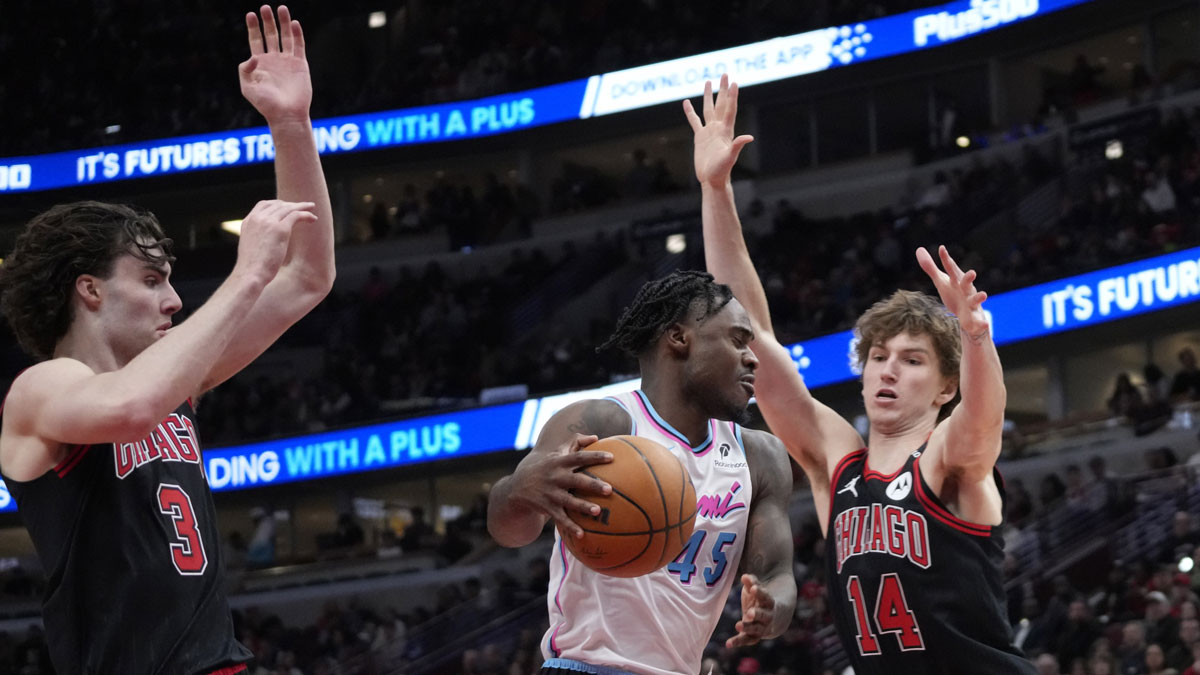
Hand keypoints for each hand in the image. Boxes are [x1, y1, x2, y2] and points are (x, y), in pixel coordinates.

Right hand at [234, 199, 316, 283]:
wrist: (251, 274)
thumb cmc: (253, 267)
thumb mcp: (252, 246)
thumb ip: (259, 237)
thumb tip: (268, 240)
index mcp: (248, 221)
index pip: (263, 205)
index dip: (278, 204)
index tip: (288, 207)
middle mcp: (257, 218)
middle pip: (278, 205)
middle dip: (292, 204)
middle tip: (304, 206)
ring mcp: (268, 222)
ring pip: (288, 208)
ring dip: (302, 207)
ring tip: (312, 208)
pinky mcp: (280, 229)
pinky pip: (296, 215)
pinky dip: (306, 215)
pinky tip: (313, 219)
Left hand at [240, 5, 311, 124]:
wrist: (286, 114)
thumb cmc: (266, 104)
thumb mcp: (247, 87)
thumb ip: (245, 70)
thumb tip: (254, 56)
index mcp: (259, 64)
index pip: (255, 40)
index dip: (253, 27)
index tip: (250, 14)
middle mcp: (274, 60)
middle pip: (270, 35)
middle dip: (267, 21)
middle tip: (265, 8)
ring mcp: (288, 62)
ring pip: (285, 37)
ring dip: (284, 23)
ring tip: (281, 8)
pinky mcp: (300, 65)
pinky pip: (299, 46)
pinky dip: (297, 34)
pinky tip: (294, 23)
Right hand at [510, 435, 612, 538]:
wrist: (518, 486)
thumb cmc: (546, 466)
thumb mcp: (556, 453)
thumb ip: (575, 443)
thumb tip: (596, 437)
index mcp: (559, 462)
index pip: (579, 457)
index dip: (595, 456)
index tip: (612, 457)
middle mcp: (555, 477)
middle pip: (576, 480)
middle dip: (592, 484)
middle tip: (609, 489)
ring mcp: (550, 493)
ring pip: (568, 501)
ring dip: (582, 506)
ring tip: (597, 511)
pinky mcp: (547, 507)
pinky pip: (560, 518)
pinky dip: (570, 526)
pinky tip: (582, 535)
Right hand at [683, 73, 753, 188]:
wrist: (712, 180)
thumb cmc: (722, 171)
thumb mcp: (729, 158)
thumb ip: (737, 146)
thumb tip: (749, 137)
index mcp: (726, 131)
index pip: (730, 109)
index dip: (732, 96)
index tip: (734, 82)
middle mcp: (718, 128)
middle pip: (721, 104)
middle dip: (723, 89)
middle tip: (724, 74)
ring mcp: (709, 131)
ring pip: (708, 109)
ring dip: (708, 96)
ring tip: (708, 82)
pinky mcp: (700, 137)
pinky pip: (694, 121)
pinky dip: (690, 112)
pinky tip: (686, 103)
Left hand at [726, 574, 776, 646]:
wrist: (774, 617)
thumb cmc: (761, 599)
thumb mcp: (757, 589)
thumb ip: (752, 583)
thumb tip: (744, 576)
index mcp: (770, 603)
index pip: (766, 597)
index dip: (760, 592)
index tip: (753, 588)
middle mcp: (768, 617)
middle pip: (764, 616)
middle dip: (757, 614)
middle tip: (750, 613)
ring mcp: (762, 628)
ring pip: (756, 629)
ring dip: (748, 628)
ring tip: (738, 625)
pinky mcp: (754, 636)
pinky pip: (747, 640)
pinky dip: (738, 642)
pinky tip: (728, 644)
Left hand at [917, 245, 988, 338]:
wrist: (967, 315)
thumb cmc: (954, 294)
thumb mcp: (941, 281)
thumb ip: (931, 267)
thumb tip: (919, 249)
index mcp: (957, 281)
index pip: (951, 269)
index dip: (946, 260)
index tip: (941, 248)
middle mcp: (966, 290)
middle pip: (967, 283)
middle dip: (968, 278)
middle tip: (971, 272)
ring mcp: (972, 304)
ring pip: (976, 300)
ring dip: (979, 297)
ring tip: (984, 295)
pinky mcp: (975, 318)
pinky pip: (980, 321)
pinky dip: (983, 323)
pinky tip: (985, 325)